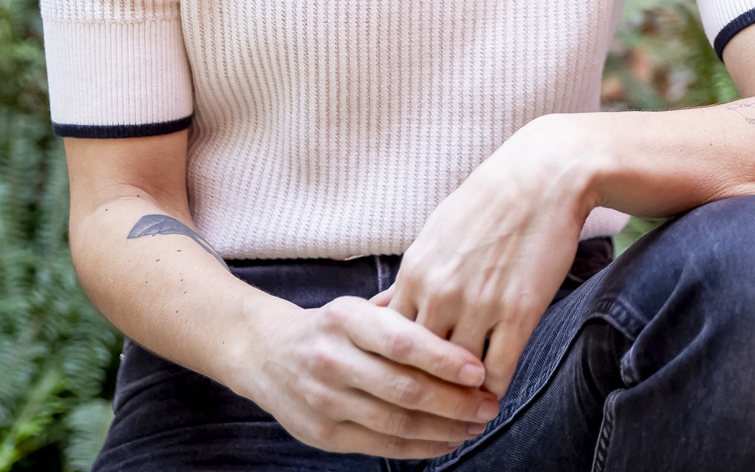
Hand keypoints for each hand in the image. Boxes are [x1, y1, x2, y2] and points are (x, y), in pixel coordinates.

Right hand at [236, 291, 503, 456]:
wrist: (265, 354)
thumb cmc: (330, 328)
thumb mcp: (358, 307)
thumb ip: (404, 313)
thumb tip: (465, 324)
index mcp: (344, 319)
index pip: (401, 341)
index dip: (444, 359)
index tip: (479, 370)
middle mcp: (330, 359)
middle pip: (404, 388)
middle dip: (455, 401)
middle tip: (490, 403)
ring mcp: (324, 400)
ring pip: (397, 422)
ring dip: (445, 428)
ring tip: (477, 423)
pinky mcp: (323, 434)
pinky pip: (382, 445)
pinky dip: (422, 447)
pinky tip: (448, 439)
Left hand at [387, 115, 595, 396]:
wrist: (543, 176)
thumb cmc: (488, 202)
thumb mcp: (435, 234)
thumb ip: (408, 279)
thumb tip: (379, 311)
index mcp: (414, 272)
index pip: (388, 341)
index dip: (392, 368)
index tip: (397, 385)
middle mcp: (440, 292)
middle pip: (417, 365)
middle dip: (420, 391)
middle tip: (425, 414)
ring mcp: (480, 304)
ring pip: (456, 375)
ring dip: (458, 397)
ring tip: (458, 413)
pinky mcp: (519, 312)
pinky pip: (498, 371)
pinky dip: (492, 390)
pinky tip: (491, 394)